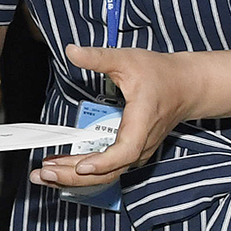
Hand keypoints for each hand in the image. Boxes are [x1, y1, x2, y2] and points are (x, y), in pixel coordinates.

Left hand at [30, 44, 202, 190]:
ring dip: (75, 178)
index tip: (82, 166)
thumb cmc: (160, 74)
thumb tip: (71, 51)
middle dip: (75, 177)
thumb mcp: (127, 59)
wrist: (185, 87)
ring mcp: (137, 152)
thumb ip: (98, 57)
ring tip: (45, 175)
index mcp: (142, 121)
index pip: (127, 149)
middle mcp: (141, 143)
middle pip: (110, 171)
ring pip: (106, 175)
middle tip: (45, 174)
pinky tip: (61, 169)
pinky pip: (107, 170)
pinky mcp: (131, 154)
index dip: (104, 161)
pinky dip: (83, 173)